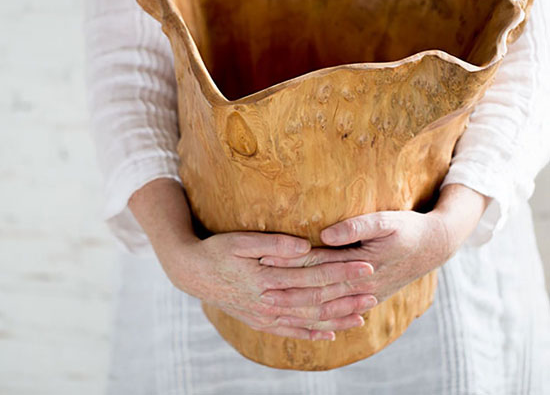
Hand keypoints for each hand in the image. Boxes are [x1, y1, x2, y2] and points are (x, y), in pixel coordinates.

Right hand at [128, 178, 375, 340]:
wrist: (191, 273)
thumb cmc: (216, 251)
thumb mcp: (240, 241)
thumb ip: (273, 245)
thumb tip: (304, 246)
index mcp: (267, 279)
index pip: (314, 276)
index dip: (342, 272)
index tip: (366, 266)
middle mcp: (269, 302)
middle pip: (315, 300)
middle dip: (346, 296)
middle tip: (374, 291)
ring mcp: (264, 315)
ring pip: (306, 320)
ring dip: (335, 318)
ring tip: (361, 316)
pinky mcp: (259, 321)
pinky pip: (289, 332)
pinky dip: (310, 335)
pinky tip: (328, 337)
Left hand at [259, 184, 487, 310]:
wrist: (435, 247)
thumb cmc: (408, 229)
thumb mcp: (385, 220)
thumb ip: (355, 227)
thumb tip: (325, 234)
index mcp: (361, 263)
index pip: (317, 264)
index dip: (290, 262)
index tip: (265, 261)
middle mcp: (361, 285)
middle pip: (316, 289)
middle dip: (287, 290)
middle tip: (259, 290)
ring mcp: (366, 295)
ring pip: (326, 305)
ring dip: (299, 306)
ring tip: (274, 306)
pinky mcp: (369, 297)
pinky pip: (340, 312)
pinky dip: (321, 318)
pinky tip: (306, 321)